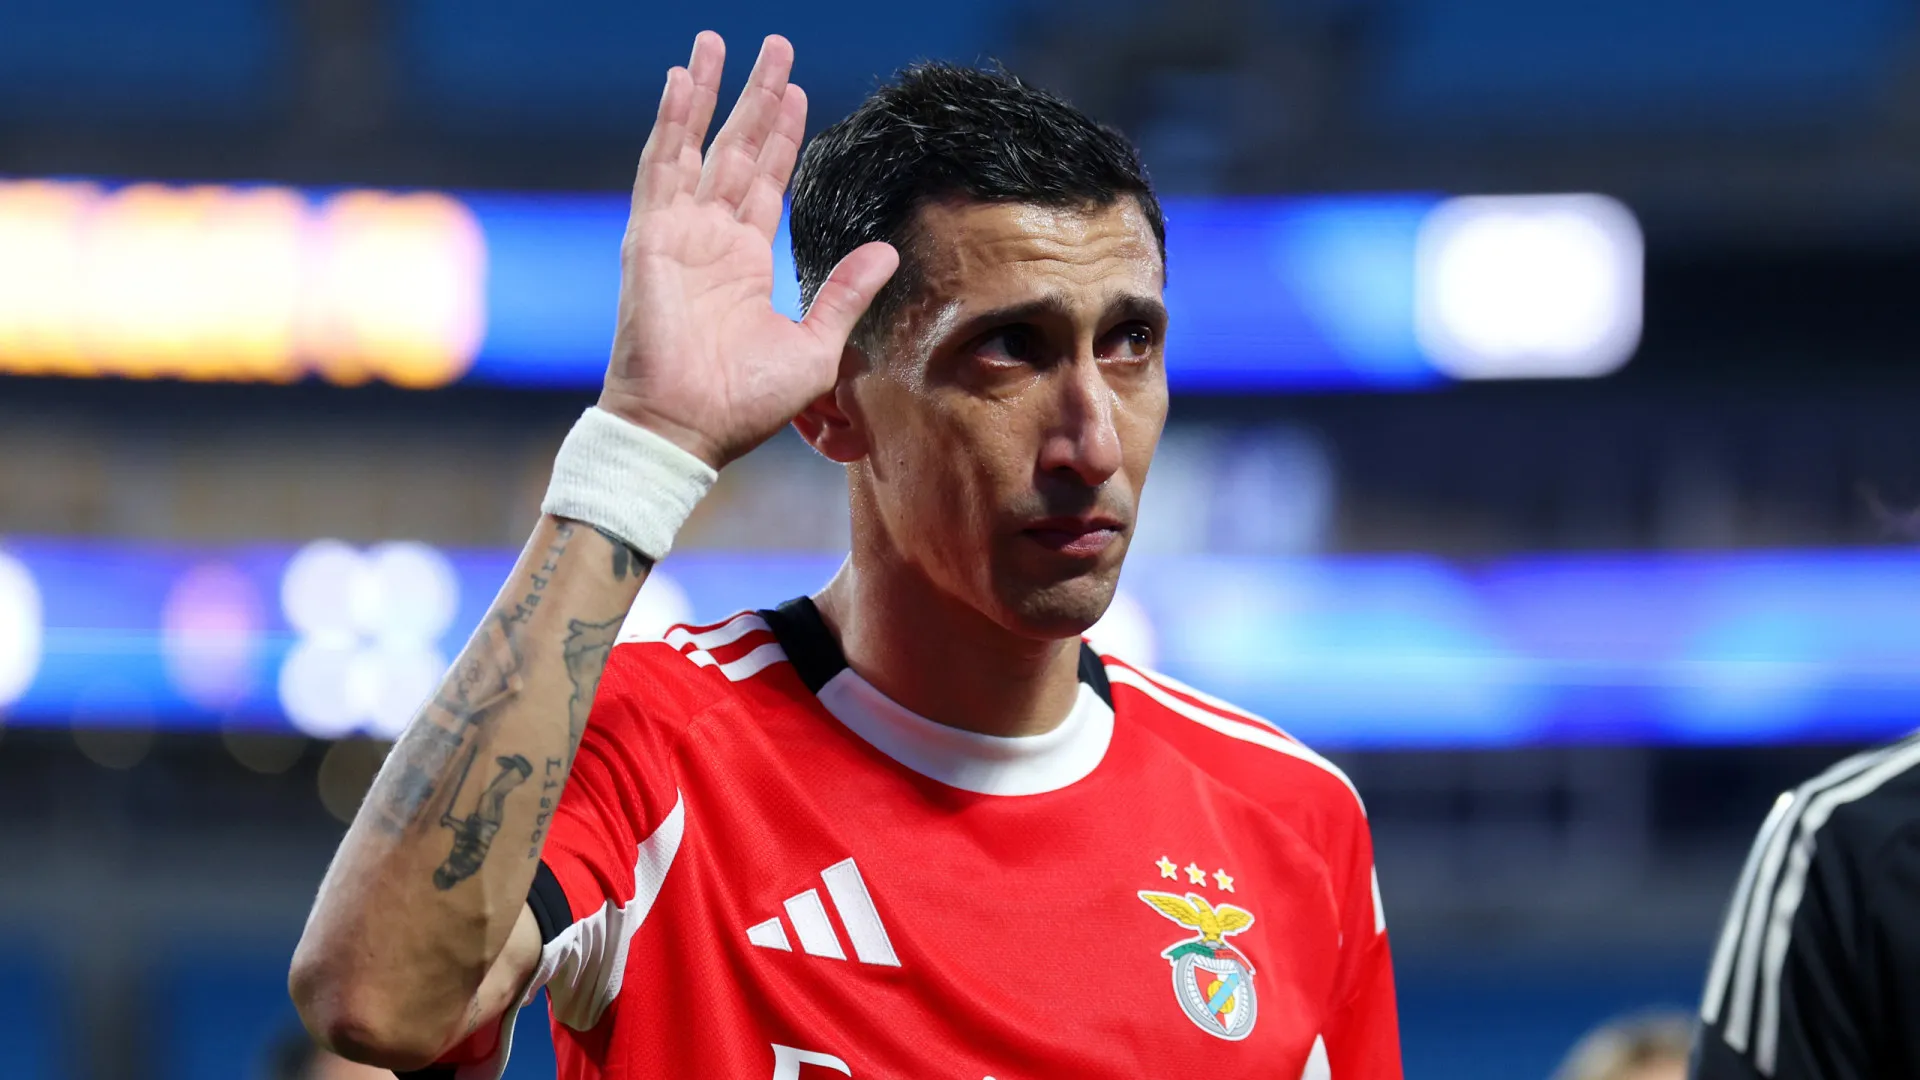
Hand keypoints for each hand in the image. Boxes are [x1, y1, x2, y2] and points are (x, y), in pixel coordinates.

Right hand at [596, 32, 898, 470]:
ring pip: (697, 145)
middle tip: (774, 48)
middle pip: (737, 150)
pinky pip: (660, 168)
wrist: (686, 430)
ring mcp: (678, 234)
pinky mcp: (651, 238)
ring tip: (719, 43)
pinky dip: (671, 123)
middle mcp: (710, 240)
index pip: (767, 182)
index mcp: (744, 263)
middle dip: (756, 98)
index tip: (798, 93)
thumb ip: (844, 293)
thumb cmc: (743, 405)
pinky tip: (683, 80)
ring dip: (709, 94)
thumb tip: (887, 251)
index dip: (784, 137)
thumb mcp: (815, 347)